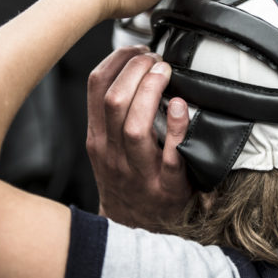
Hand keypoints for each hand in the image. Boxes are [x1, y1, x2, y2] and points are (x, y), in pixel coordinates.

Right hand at [86, 46, 193, 229]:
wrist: (133, 228)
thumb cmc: (125, 180)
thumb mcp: (107, 148)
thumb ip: (114, 114)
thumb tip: (135, 67)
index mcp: (98, 138)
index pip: (95, 87)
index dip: (116, 59)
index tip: (136, 48)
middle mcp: (112, 152)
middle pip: (114, 101)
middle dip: (135, 70)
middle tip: (154, 58)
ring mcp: (138, 170)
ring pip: (135, 126)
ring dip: (151, 92)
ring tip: (165, 72)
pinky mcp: (166, 185)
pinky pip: (171, 154)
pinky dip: (177, 127)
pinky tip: (182, 107)